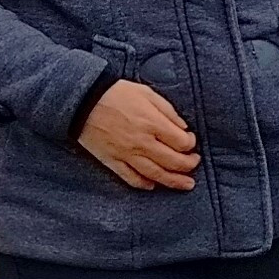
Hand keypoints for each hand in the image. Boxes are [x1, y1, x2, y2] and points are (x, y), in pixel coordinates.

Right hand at [78, 79, 198, 191]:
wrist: (83, 102)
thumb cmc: (116, 94)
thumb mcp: (147, 93)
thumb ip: (168, 111)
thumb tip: (183, 128)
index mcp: (152, 123)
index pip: (181, 142)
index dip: (190, 144)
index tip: (190, 141)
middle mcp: (142, 142)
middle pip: (173, 162)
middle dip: (189, 165)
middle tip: (194, 163)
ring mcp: (126, 154)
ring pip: (155, 174)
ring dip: (174, 181)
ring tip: (186, 185)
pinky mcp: (112, 161)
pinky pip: (131, 178)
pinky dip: (144, 184)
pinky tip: (153, 185)